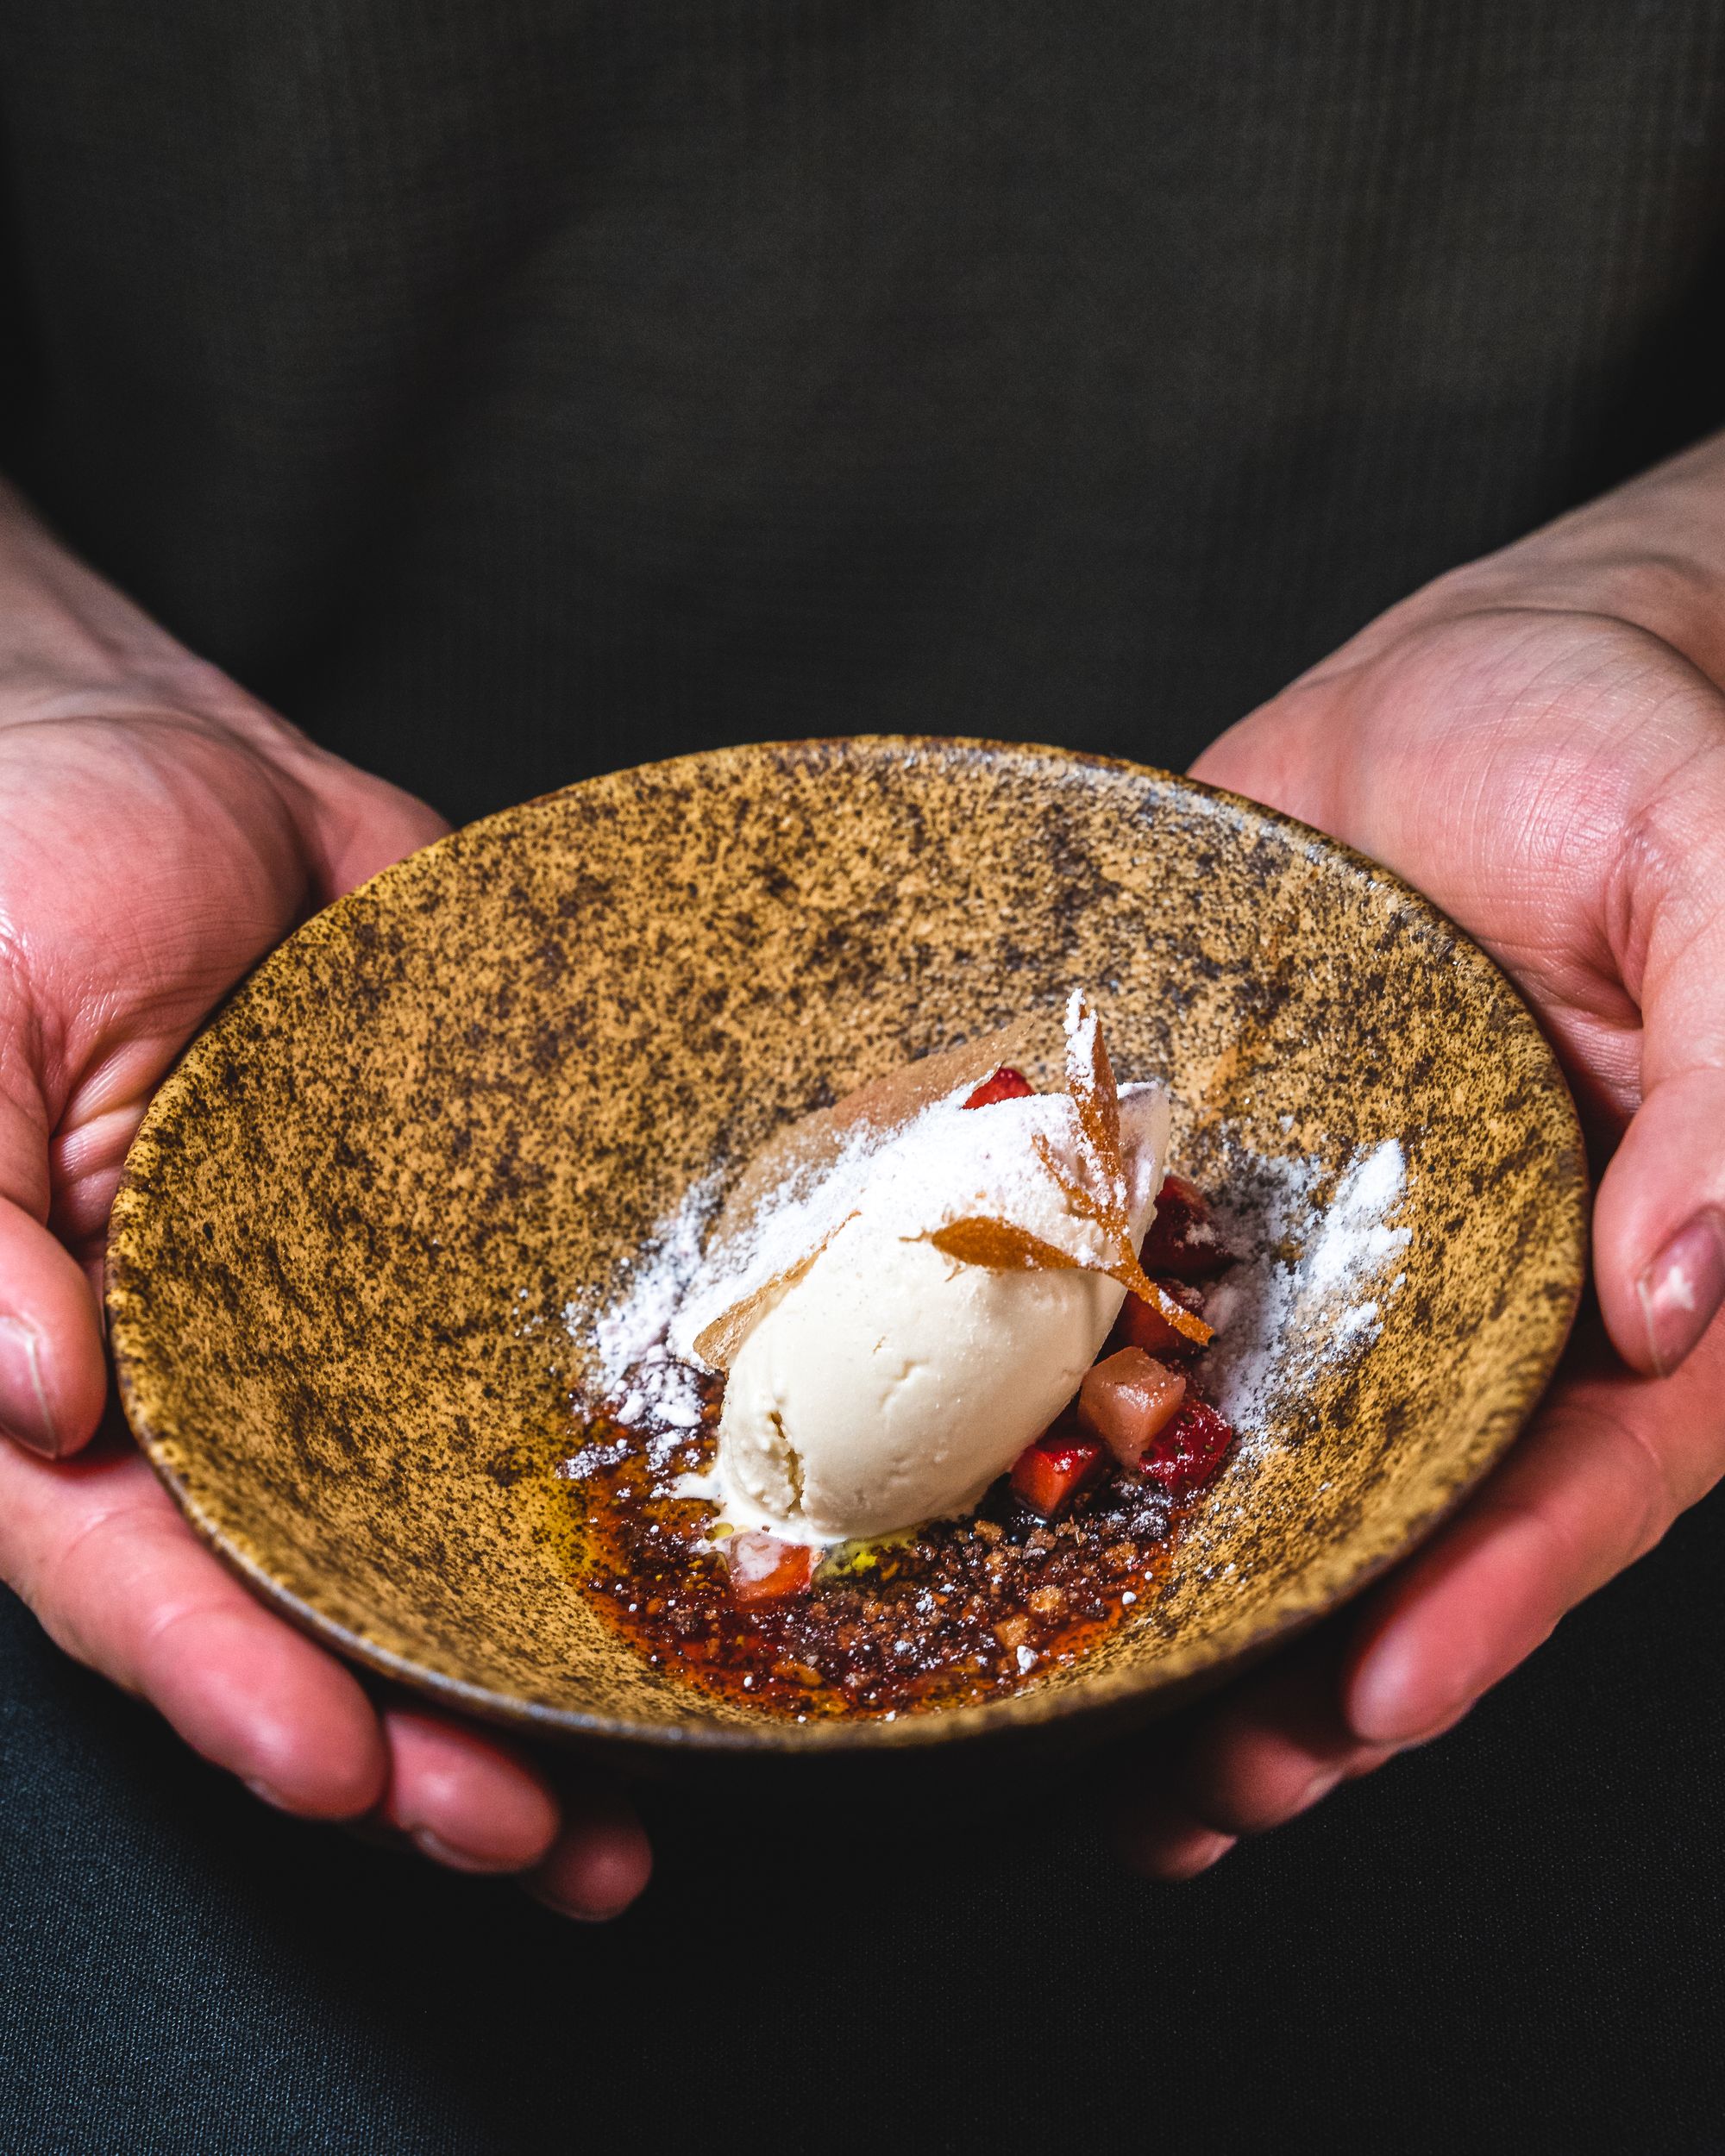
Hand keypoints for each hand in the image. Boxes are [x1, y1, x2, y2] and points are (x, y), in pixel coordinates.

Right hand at [0, 486, 649, 1917]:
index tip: (340, 1764)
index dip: (225, 1680)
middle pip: (300, 1608)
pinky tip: (684, 1583)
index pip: (129, 1572)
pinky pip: (527, 1396)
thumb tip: (26, 1400)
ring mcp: (344, 1337)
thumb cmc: (15, 870)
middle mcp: (212, 1389)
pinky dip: (595, 1502)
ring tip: (625, 1803)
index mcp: (66, 1370)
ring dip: (521, 1679)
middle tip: (538, 1835)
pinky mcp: (461, 1266)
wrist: (157, 761)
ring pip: (429, 1545)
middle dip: (411, 1742)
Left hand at [1116, 434, 1724, 1875]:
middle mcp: (1480, 1293)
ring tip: (1079, 1725)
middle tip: (1200, 1789)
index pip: (1586, 1474)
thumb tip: (1687, 1284)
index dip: (1493, 1595)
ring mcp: (1332, 1249)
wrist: (1486, 667)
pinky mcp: (1208, 1180)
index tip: (1380, 1697)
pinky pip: (1137, 1308)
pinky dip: (1072, 1417)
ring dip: (1182, 1593)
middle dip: (1309, 1665)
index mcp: (1635, 1264)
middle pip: (1407, 1517)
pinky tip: (989, 1502)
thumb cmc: (1633, 753)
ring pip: (1264, 1455)